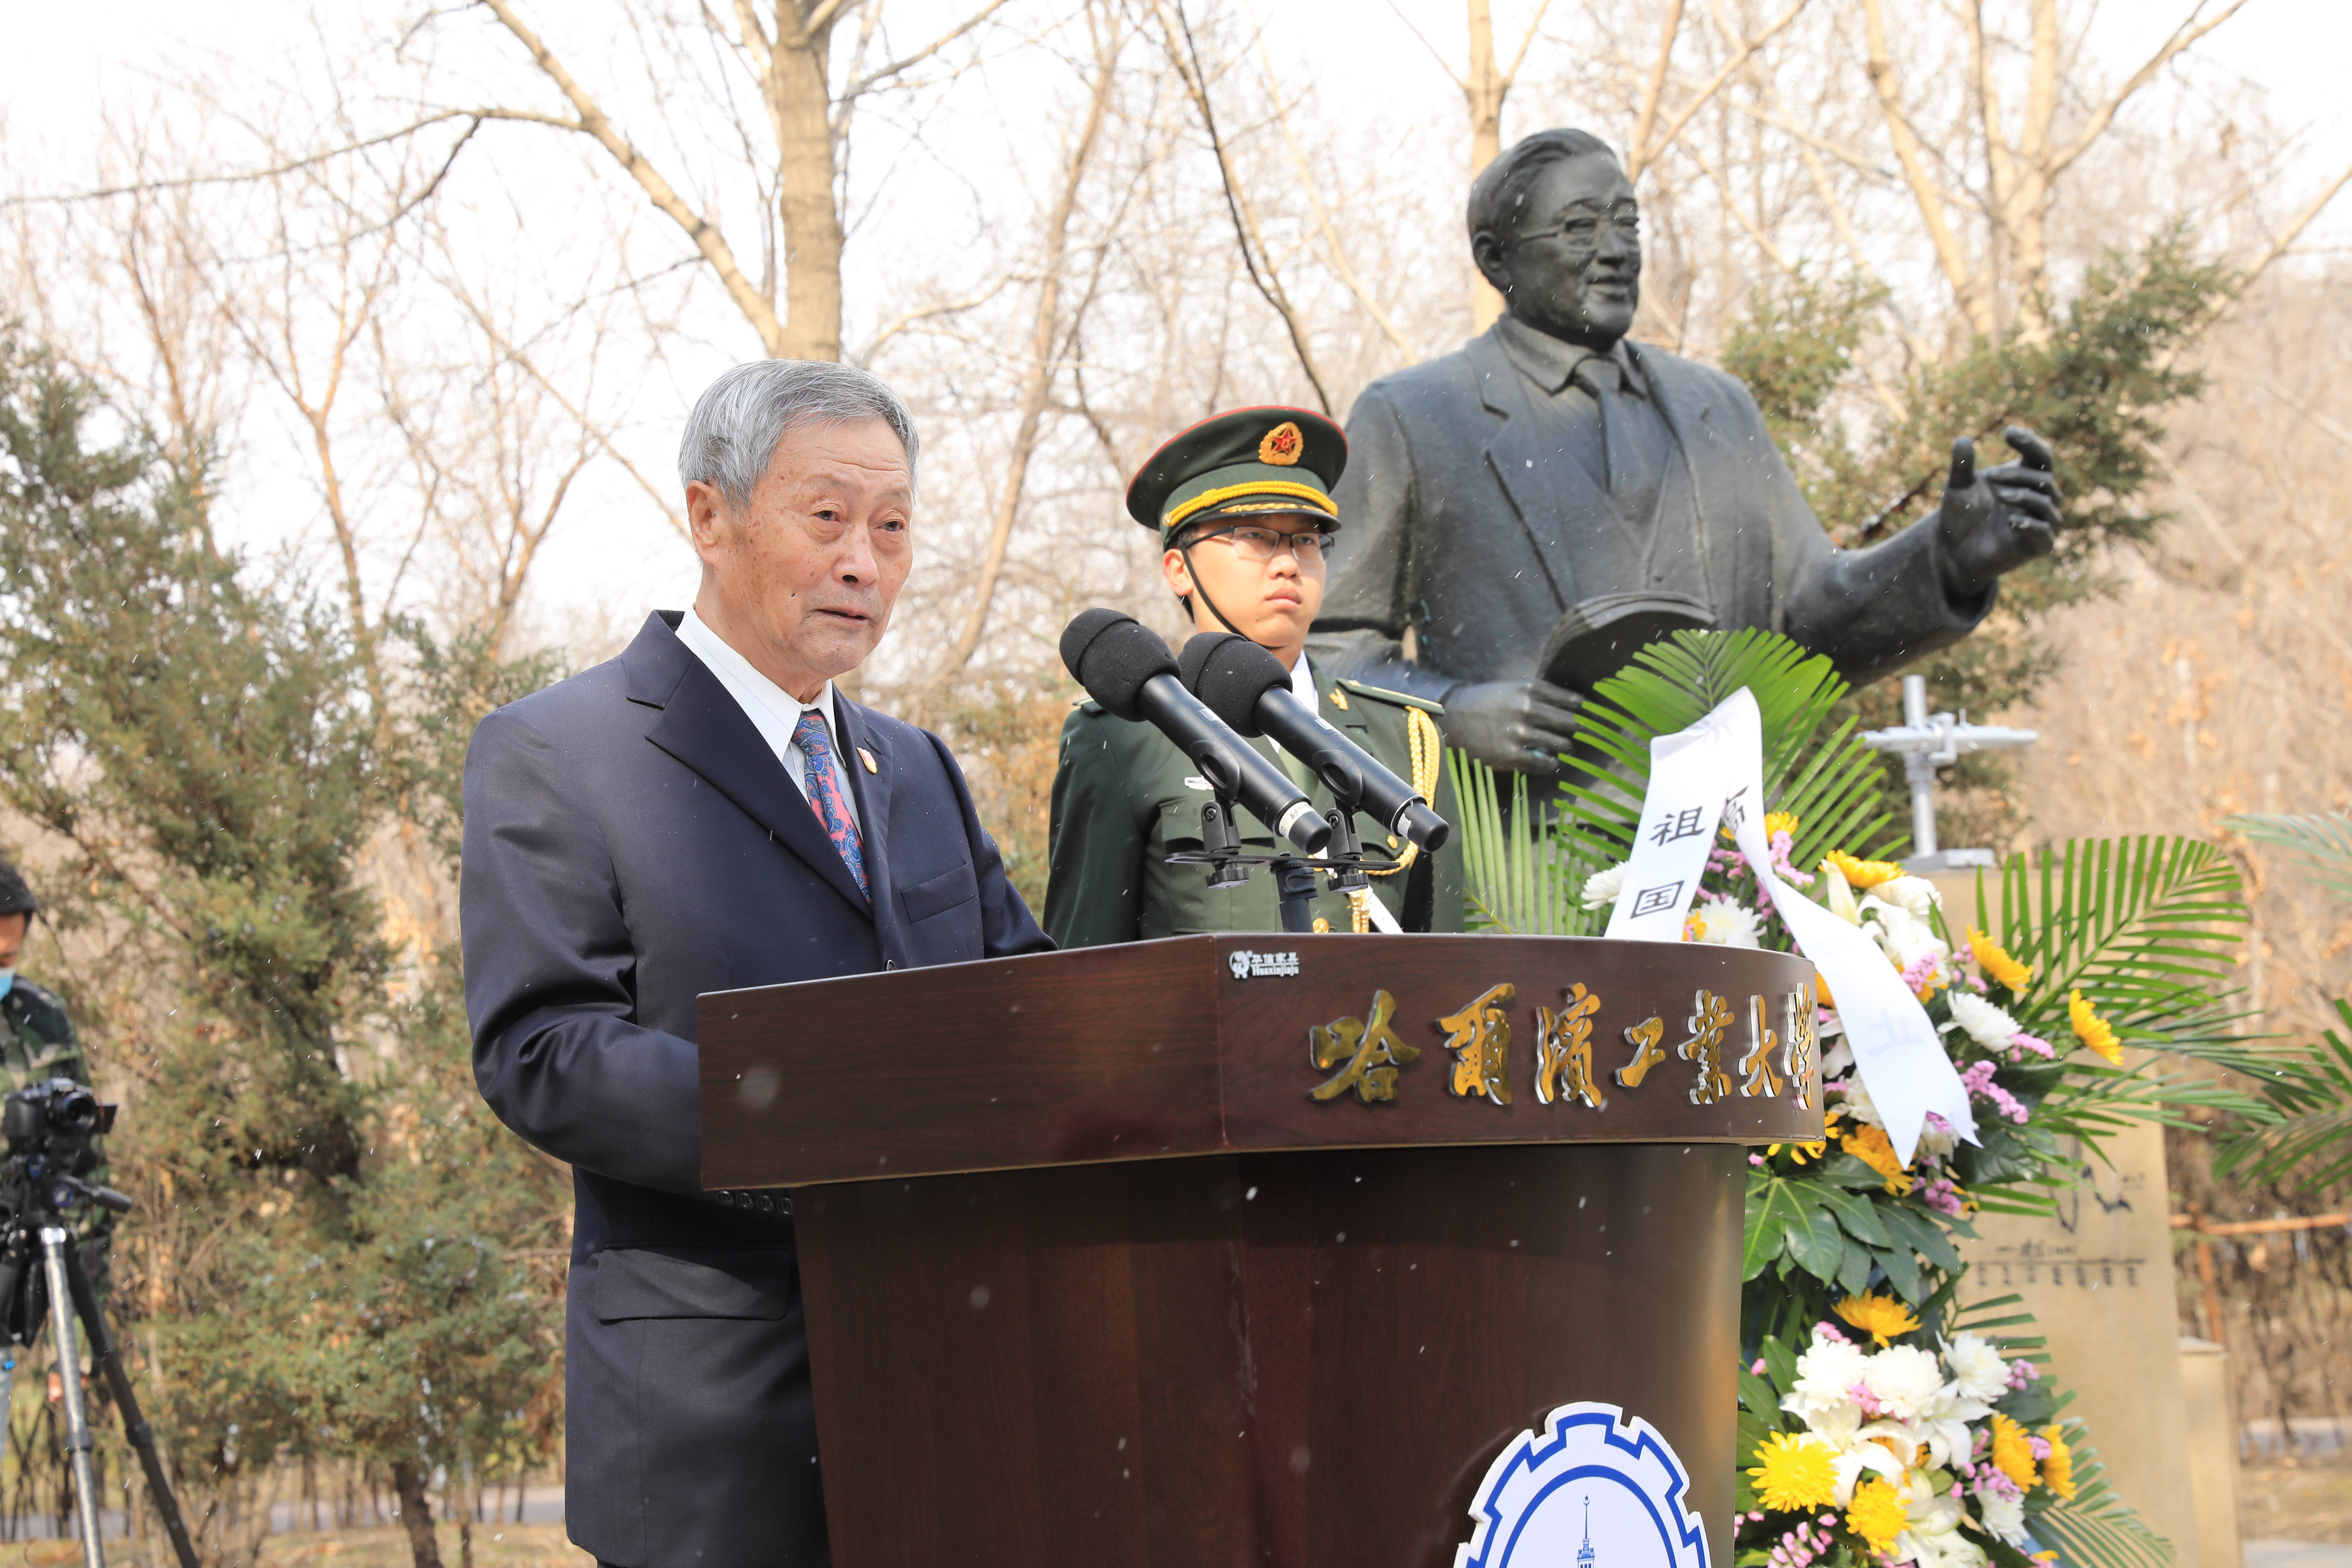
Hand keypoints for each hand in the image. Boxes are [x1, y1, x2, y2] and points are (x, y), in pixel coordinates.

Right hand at [1444, 678, 1583, 777]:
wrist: (1452, 718)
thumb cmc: (1486, 701)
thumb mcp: (1512, 688)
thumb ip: (1540, 694)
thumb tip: (1575, 705)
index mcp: (1529, 689)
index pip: (1572, 701)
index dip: (1587, 711)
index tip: (1595, 716)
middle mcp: (1527, 710)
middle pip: (1571, 723)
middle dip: (1583, 730)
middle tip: (1592, 736)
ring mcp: (1520, 734)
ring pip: (1561, 744)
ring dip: (1567, 748)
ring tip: (1566, 748)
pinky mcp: (1511, 755)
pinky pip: (1545, 763)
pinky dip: (1553, 764)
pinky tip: (1552, 761)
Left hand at [1934, 426, 2061, 597]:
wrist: (1953, 551)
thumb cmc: (1962, 515)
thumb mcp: (1959, 488)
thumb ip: (1961, 465)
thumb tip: (1962, 440)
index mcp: (2026, 478)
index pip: (2041, 454)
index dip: (2030, 442)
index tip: (2008, 432)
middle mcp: (2040, 498)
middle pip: (2044, 477)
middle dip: (2018, 475)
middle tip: (1990, 476)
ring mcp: (2042, 522)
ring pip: (2046, 502)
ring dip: (2024, 496)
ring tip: (1999, 495)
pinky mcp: (2038, 546)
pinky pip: (2045, 532)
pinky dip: (2030, 525)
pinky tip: (2010, 521)